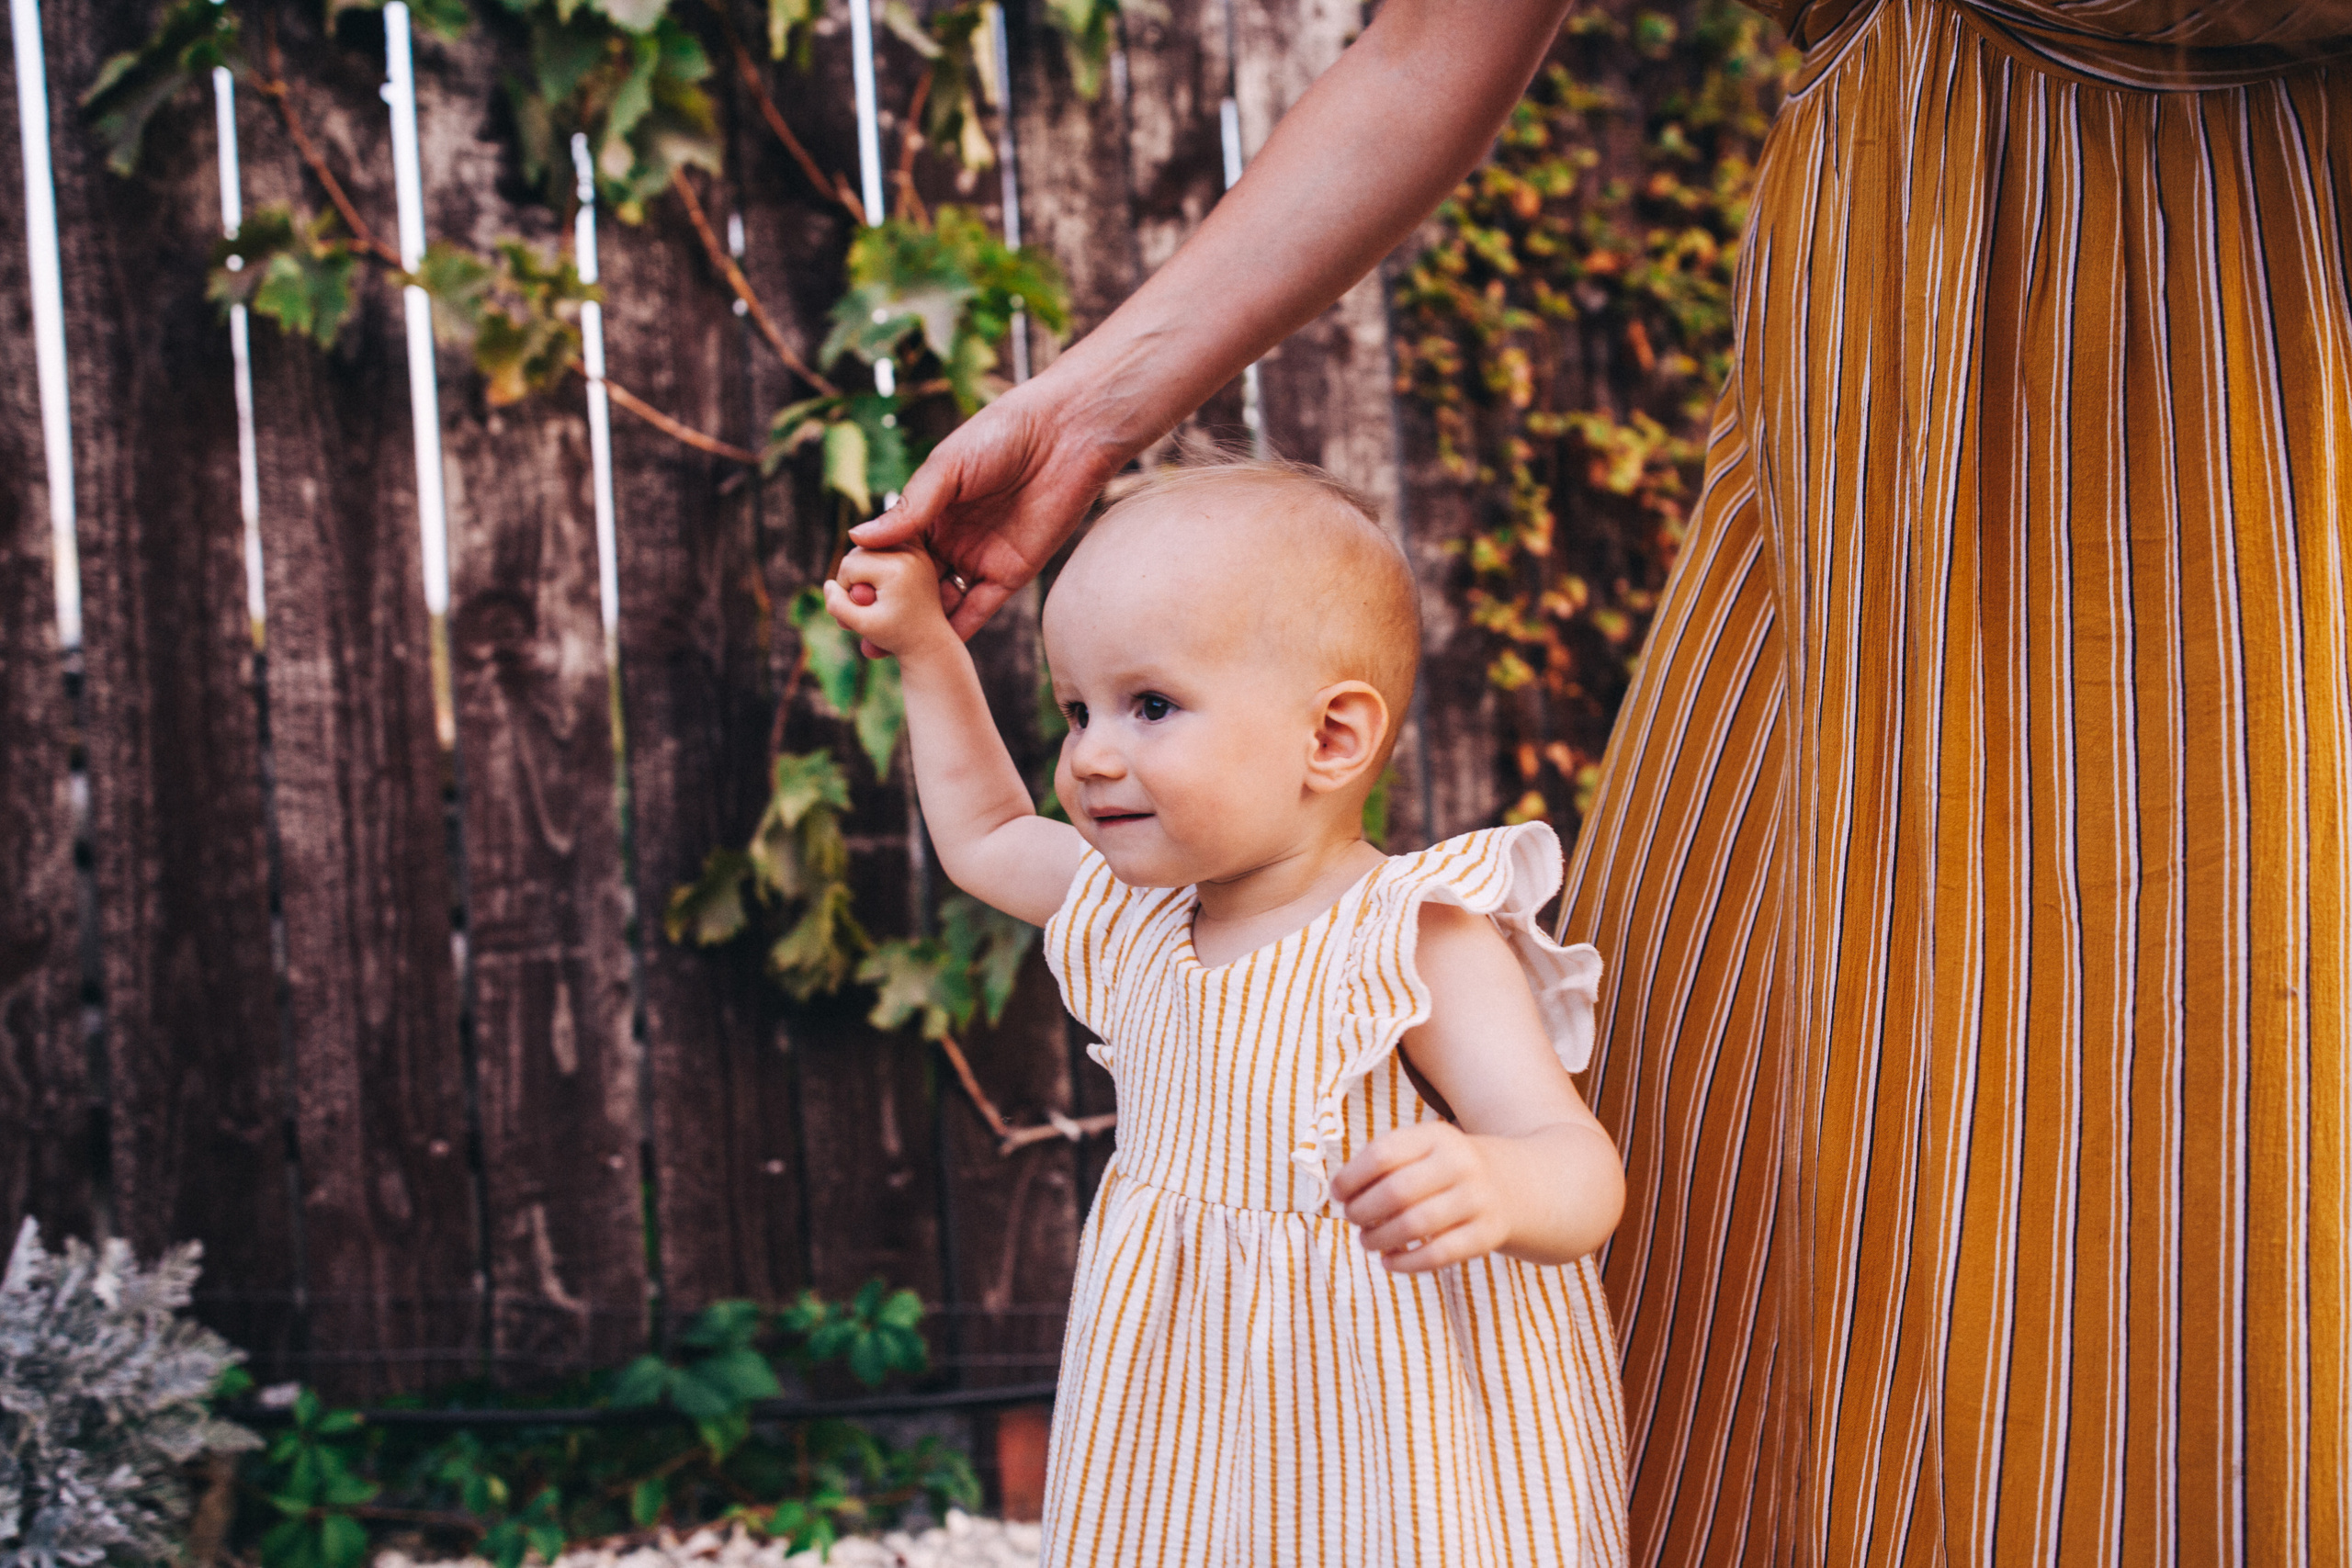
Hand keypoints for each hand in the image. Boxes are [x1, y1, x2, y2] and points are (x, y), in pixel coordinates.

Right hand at [823, 547, 957, 661]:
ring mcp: (919, 554)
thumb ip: (840, 604)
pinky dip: (882, 566)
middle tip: (861, 602)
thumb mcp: (869, 627)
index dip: (845, 589)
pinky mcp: (923, 557)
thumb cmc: (905, 643)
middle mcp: (911, 554)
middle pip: (863, 551)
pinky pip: (892, 551)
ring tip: (869, 597)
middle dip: (855, 576)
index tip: (856, 610)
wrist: (942, 648)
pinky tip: (881, 588)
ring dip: (866, 570)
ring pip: (876, 549)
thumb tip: (827, 583)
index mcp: (898, 568)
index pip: (851, 563)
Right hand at [848, 381, 1124, 639]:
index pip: (893, 549)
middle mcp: (952, 537)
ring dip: (917, 625)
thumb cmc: (1003, 434)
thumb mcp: (948, 468)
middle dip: (887, 606)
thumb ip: (910, 508)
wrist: (1066, 434)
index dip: (871, 571)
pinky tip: (931, 646)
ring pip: (942, 600)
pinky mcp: (1011, 574)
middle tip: (855, 630)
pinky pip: (979, 608)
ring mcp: (980, 557)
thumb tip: (858, 538)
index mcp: (931, 509)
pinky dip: (956, 629)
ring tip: (883, 648)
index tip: (844, 593)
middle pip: (913, 581)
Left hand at [1331, 1121, 1509, 1273]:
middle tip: (1352, 1219)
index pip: (1382, 1154)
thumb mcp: (1426, 1148)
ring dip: (1379, 1239)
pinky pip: (1438, 1255)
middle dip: (1362, 1211)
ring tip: (1367, 1241)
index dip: (1351, 1177)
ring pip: (1414, 1225)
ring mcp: (1477, 1200)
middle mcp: (1460, 1164)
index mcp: (1437, 1136)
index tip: (1338, 1193)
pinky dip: (1406, 1263)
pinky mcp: (1487, 1234)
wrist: (1520, 1184)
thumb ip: (1387, 1162)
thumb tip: (1342, 1192)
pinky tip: (1389, 1262)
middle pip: (1395, 1192)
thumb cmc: (1451, 1168)